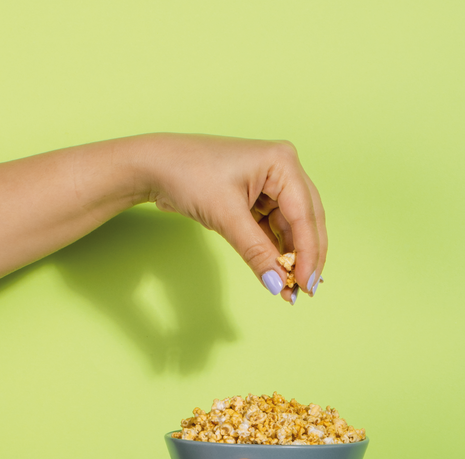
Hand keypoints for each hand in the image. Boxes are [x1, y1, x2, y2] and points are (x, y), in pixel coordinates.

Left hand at [136, 134, 326, 302]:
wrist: (156, 167)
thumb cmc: (189, 175)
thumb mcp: (226, 217)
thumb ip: (256, 252)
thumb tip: (278, 284)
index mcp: (282, 162)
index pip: (304, 215)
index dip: (309, 253)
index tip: (306, 284)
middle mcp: (283, 171)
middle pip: (306, 221)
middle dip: (305, 257)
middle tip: (304, 290)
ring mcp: (272, 185)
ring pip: (292, 229)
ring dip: (291, 257)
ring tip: (288, 288)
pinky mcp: (259, 199)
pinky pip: (275, 230)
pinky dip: (276, 251)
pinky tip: (277, 273)